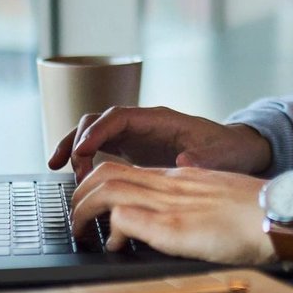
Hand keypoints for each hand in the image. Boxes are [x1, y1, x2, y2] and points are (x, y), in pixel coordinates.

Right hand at [47, 105, 272, 179]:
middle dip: (79, 140)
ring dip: (74, 147)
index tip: (83, 151)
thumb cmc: (227, 149)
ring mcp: (135, 135)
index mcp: (159, 119)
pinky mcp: (132, 150)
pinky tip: (73, 175)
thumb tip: (185, 161)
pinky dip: (83, 158)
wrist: (235, 150)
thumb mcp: (219, 154)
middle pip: (99, 121)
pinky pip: (100, 149)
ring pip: (94, 133)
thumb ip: (203, 158)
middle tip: (70, 169)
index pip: (118, 116)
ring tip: (56, 167)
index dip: (98, 131)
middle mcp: (142, 123)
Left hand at [70, 162, 275, 265]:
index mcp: (180, 178)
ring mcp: (171, 203)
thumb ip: (191, 206)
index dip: (96, 185)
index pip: (123, 168)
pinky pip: (124, 218)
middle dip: (79, 196)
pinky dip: (109, 232)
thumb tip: (169, 225)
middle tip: (76, 221)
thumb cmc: (260, 216)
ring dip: (84, 211)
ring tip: (82, 233)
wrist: (283, 216)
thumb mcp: (217, 202)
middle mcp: (170, 184)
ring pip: (106, 189)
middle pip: (105, 173)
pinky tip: (113, 246)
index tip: (88, 206)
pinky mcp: (174, 226)